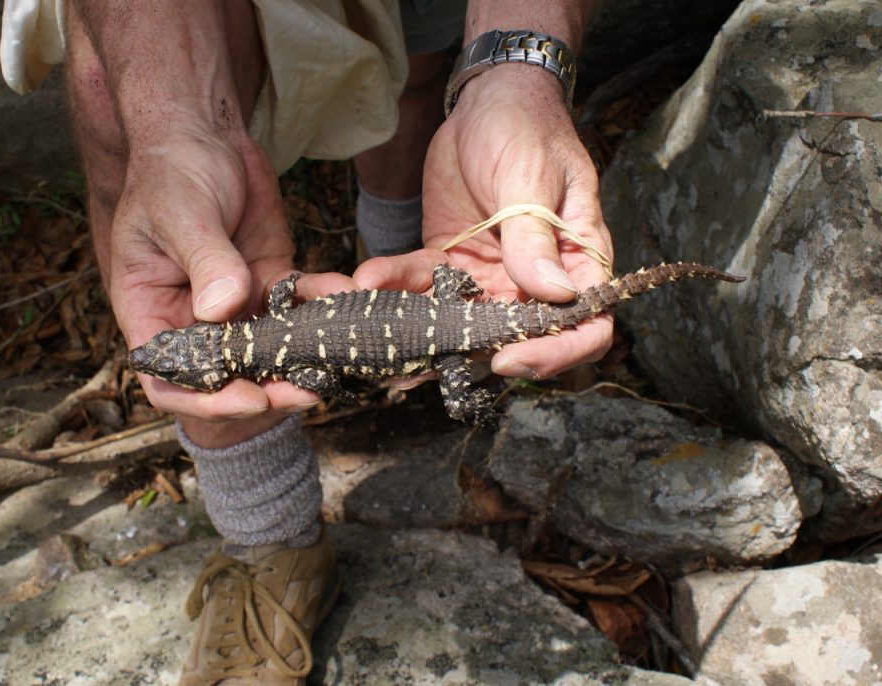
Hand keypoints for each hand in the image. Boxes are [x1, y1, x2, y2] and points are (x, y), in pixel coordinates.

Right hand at [107, 129, 353, 445]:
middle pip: (226, 376)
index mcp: (151, 312)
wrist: (204, 136)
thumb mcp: (182, 213)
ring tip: (335, 361)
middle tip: (307, 391)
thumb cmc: (172, 172)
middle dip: (267, 389)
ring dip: (300, 359)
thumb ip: (203, 260)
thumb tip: (221, 308)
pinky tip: (344, 295)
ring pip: (268, 350)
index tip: (249, 398)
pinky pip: (297, 306)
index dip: (207, 399)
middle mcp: (192, 318)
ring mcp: (234, 304)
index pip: (171, 378)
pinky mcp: (268, 281)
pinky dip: (321, 304)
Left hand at [355, 65, 612, 379]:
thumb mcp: (533, 178)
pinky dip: (393, 287)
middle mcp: (535, 283)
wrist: (489, 101)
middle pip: (513, 339)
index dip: (554, 354)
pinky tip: (364, 283)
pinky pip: (422, 285)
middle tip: (419, 366)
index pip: (585, 327)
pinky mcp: (449, 263)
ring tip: (377, 334)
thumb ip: (536, 236)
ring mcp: (489, 278)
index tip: (509, 360)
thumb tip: (556, 294)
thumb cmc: (528, 130)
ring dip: (417, 331)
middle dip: (464, 355)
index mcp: (576, 264)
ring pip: (458, 322)